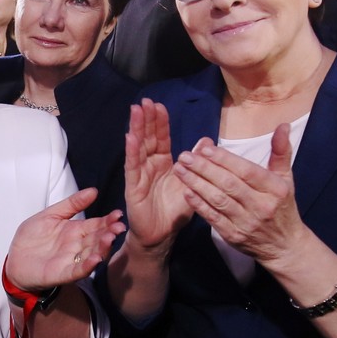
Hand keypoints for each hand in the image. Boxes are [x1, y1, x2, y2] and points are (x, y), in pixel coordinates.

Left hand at [5, 188, 123, 292]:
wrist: (15, 260)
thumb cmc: (33, 237)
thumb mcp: (50, 215)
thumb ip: (71, 204)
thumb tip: (93, 190)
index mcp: (76, 230)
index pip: (96, 224)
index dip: (108, 220)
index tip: (118, 214)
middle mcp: (78, 245)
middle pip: (97, 239)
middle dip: (109, 233)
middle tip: (118, 227)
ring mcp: (72, 260)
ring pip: (92, 254)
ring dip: (102, 248)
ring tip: (108, 239)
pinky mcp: (63, 273)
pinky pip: (78, 270)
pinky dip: (87, 266)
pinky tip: (95, 259)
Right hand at [123, 99, 191, 253]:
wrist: (162, 236)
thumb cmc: (175, 211)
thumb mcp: (191, 184)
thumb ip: (197, 163)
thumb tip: (206, 140)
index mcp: (164, 163)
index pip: (161, 138)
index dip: (159, 122)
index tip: (158, 105)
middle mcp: (150, 166)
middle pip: (147, 138)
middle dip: (146, 119)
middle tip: (145, 101)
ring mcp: (140, 175)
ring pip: (138, 147)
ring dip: (136, 129)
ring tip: (135, 111)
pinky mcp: (133, 186)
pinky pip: (133, 166)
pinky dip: (131, 152)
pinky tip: (130, 137)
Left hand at [172, 127, 304, 263]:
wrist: (284, 245)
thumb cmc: (282, 206)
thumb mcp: (286, 179)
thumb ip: (280, 152)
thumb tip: (283, 125)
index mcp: (275, 189)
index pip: (247, 172)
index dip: (225, 160)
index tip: (205, 148)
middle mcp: (261, 206)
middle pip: (229, 185)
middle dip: (204, 169)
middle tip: (185, 156)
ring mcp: (247, 223)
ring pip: (218, 201)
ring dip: (197, 184)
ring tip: (180, 170)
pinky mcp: (233, 236)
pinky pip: (213, 218)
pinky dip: (199, 205)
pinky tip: (186, 192)